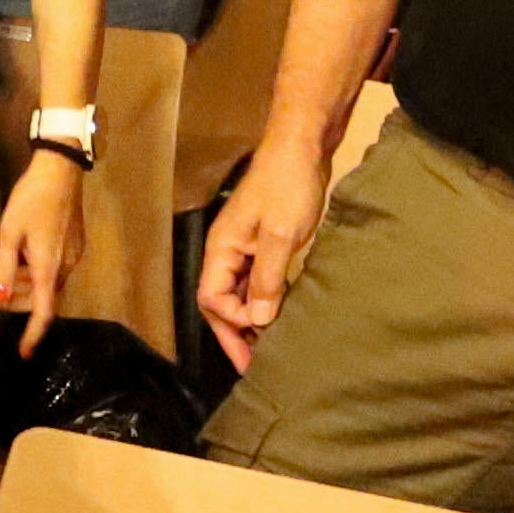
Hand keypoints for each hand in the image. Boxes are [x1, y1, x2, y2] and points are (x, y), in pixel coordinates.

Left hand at [0, 147, 81, 339]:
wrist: (60, 171)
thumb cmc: (31, 200)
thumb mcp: (9, 233)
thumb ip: (4, 268)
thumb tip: (0, 299)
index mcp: (49, 268)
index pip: (44, 313)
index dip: (33, 336)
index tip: (23, 353)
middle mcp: (66, 267)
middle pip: (44, 298)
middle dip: (21, 302)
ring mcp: (75, 256)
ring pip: (49, 283)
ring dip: (28, 285)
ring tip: (7, 271)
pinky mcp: (77, 245)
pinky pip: (56, 269)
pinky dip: (38, 271)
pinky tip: (24, 255)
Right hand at [196, 128, 331, 363]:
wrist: (302, 148)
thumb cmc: (288, 187)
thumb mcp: (281, 236)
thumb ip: (268, 279)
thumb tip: (259, 320)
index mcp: (221, 250)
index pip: (212, 299)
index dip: (231, 323)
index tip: (258, 339)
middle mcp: (227, 252)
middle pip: (221, 301)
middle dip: (236, 333)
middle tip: (256, 365)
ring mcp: (245, 248)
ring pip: (239, 293)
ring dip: (251, 319)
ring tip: (270, 347)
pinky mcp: (263, 244)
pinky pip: (256, 281)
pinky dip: (265, 301)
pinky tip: (280, 314)